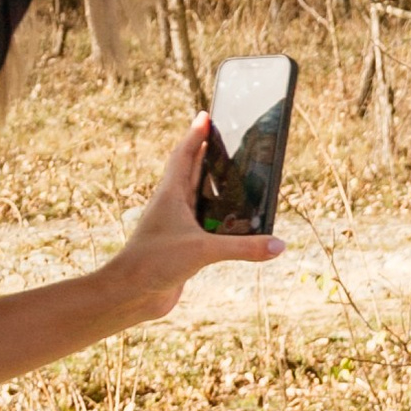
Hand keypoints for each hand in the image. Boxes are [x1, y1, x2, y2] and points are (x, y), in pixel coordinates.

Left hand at [107, 120, 285, 318]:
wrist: (130, 295)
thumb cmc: (154, 263)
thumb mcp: (203, 250)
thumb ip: (243, 247)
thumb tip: (279, 245)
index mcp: (171, 196)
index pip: (184, 156)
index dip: (195, 134)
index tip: (205, 115)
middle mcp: (172, 207)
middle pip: (190, 172)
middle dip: (205, 154)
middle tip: (223, 138)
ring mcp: (176, 227)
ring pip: (197, 198)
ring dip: (213, 186)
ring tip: (235, 175)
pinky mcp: (182, 246)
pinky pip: (204, 225)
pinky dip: (219, 218)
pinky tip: (234, 222)